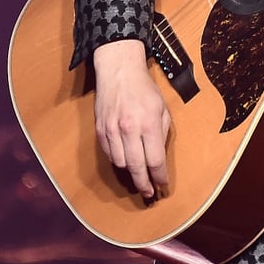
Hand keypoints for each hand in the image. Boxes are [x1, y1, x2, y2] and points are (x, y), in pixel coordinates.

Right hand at [93, 39, 170, 199]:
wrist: (118, 70)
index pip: (155, 160)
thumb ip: (162, 133)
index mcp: (149, 123)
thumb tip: (159, 158)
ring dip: (130, 172)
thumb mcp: (163, 108)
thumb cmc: (144, 89)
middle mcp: (129, 128)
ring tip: (139, 176)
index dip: (160, 177)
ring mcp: (112, 130)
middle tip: (150, 193)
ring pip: (120, 163)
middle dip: (144, 184)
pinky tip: (125, 160)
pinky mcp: (101, 129)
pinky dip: (118, 160)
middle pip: (137, 168)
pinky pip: (109, 153)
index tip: (163, 184)